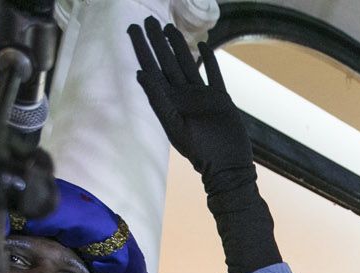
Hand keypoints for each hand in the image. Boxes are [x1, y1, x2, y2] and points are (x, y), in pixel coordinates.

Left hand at [129, 18, 253, 193]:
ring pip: (188, 64)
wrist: (227, 165)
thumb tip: (140, 73)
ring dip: (179, 46)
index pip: (151, 69)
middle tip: (149, 20)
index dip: (142, 49)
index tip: (133, 29)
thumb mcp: (174, 125)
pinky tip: (204, 46)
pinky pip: (213, 74)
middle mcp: (183, 96)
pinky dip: (209, 60)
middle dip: (157, 42)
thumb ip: (158, 99)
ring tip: (170, 28)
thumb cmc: (199, 151)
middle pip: (167, 62)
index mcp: (169, 101)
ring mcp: (202, 96)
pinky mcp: (220, 98)